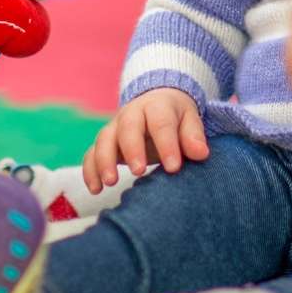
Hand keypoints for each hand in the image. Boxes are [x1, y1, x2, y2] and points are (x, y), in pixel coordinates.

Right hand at [82, 88, 208, 193]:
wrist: (157, 103)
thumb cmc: (176, 117)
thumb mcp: (189, 120)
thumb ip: (194, 136)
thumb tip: (200, 153)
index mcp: (156, 107)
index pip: (161, 122)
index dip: (166, 144)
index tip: (173, 168)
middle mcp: (132, 114)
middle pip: (127, 127)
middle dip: (131, 149)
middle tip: (138, 171)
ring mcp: (115, 127)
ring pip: (104, 139)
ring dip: (105, 160)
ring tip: (110, 182)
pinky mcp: (105, 142)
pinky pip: (91, 153)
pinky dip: (90, 169)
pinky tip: (95, 189)